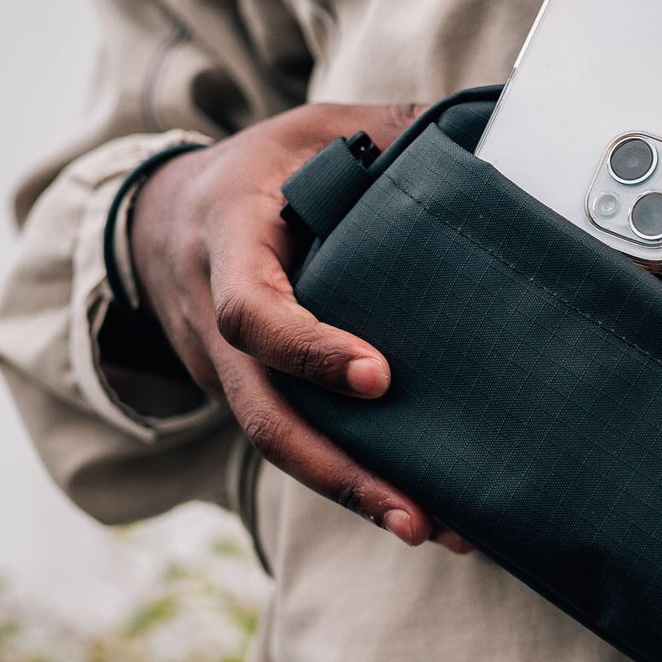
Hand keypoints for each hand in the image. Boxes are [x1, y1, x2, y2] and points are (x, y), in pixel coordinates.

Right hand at [130, 103, 471, 552]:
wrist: (165, 216)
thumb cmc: (260, 171)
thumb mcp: (315, 131)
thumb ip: (391, 132)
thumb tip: (495, 132)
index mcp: (230, 244)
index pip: (253, 309)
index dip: (308, 349)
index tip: (378, 378)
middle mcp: (218, 320)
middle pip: (265, 415)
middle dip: (338, 471)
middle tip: (415, 513)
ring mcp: (228, 369)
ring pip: (279, 445)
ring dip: (353, 493)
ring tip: (431, 530)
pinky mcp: (251, 393)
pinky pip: (295, 439)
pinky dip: (351, 477)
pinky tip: (420, 507)